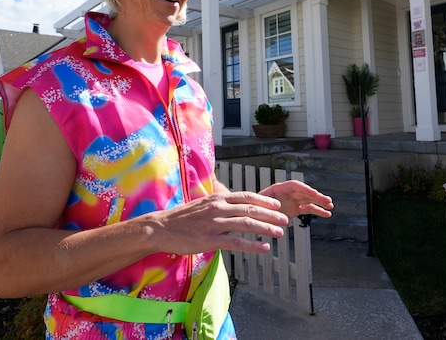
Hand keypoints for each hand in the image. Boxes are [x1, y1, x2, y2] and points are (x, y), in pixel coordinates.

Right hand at [149, 191, 289, 254]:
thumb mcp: (202, 203)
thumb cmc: (181, 217)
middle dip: (271, 215)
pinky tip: (264, 248)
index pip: (246, 196)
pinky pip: (236, 242)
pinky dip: (252, 245)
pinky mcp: (210, 240)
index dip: (264, 201)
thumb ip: (219, 204)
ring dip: (266, 228)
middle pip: (251, 209)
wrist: (160, 228)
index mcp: (217, 197)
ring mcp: (214, 223)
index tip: (277, 206)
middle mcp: (218, 207)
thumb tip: (234, 205)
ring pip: (247, 224)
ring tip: (279, 233)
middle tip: (285, 220)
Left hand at [259, 181, 333, 219]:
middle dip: (316, 196)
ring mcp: (291, 201)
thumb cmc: (253, 209)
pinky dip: (317, 211)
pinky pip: (307, 209)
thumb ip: (267, 208)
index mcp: (277, 189)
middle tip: (327, 201)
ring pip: (308, 200)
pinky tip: (326, 214)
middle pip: (304, 192)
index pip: (294, 185)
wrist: (252, 216)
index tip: (314, 193)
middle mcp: (286, 193)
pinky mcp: (294, 209)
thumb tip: (277, 210)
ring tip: (330, 206)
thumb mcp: (257, 208)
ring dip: (320, 202)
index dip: (304, 189)